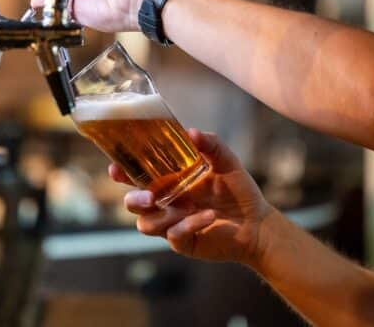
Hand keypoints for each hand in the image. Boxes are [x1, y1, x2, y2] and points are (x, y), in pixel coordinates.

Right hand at [110, 129, 273, 265]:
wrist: (257, 223)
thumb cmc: (238, 190)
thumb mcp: (226, 161)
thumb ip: (210, 143)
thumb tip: (191, 132)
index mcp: (168, 180)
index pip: (137, 176)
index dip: (122, 172)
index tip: (116, 168)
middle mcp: (165, 203)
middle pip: (132, 203)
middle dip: (134, 198)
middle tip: (149, 195)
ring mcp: (172, 224)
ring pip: (145, 224)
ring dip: (163, 215)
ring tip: (188, 205)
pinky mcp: (183, 242)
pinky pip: (173, 235)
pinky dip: (189, 224)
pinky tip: (209, 216)